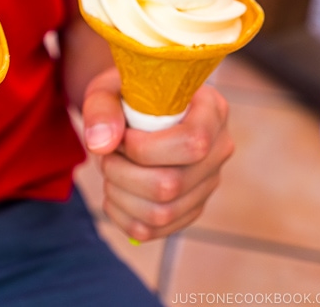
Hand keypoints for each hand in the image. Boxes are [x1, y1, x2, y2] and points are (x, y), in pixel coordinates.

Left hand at [80, 67, 233, 240]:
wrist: (133, 109)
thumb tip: (101, 144)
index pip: (192, 144)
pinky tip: (114, 189)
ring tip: (110, 168)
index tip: (122, 137)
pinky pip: (151, 230)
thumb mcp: (109, 89)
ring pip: (160, 213)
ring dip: (118, 193)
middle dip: (122, 172)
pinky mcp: (189, 208)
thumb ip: (102, 109)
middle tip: (108, 153)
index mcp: (211, 111)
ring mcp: (206, 184)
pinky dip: (120, 214)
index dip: (145, 148)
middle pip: (171, 185)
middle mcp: (218, 150)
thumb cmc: (125, 95)